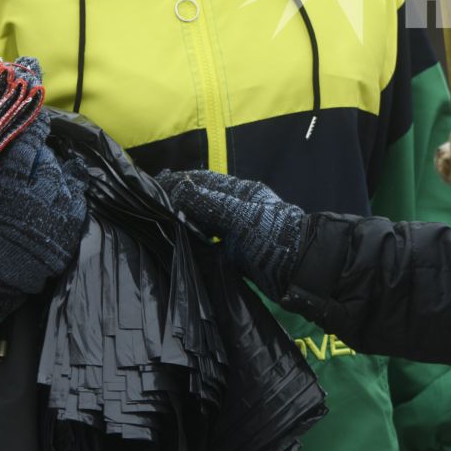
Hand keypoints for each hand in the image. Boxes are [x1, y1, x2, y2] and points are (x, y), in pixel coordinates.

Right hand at [0, 59, 84, 315]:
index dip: (31, 132)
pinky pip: (77, 205)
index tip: (34, 118)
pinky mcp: (67, 235)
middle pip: (48, 164)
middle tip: (35, 148)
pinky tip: (65, 186)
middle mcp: (39, 202)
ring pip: (65, 183)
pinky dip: (72, 192)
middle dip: (42, 152)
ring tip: (48, 167)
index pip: (26, 152)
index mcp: (10, 193)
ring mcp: (57, 219)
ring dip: (57, 171)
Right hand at [157, 170, 308, 297]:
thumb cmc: (274, 237)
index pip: (203, 181)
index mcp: (240, 192)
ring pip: (203, 222)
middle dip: (177, 202)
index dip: (178, 181)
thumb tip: (179, 187)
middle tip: (149, 205)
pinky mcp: (234, 253)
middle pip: (200, 201)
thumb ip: (210, 203)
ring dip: (183, 223)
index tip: (153, 183)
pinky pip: (208, 244)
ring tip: (157, 225)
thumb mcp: (241, 216)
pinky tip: (177, 246)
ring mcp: (234, 231)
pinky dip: (193, 243)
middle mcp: (235, 209)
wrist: (300, 270)